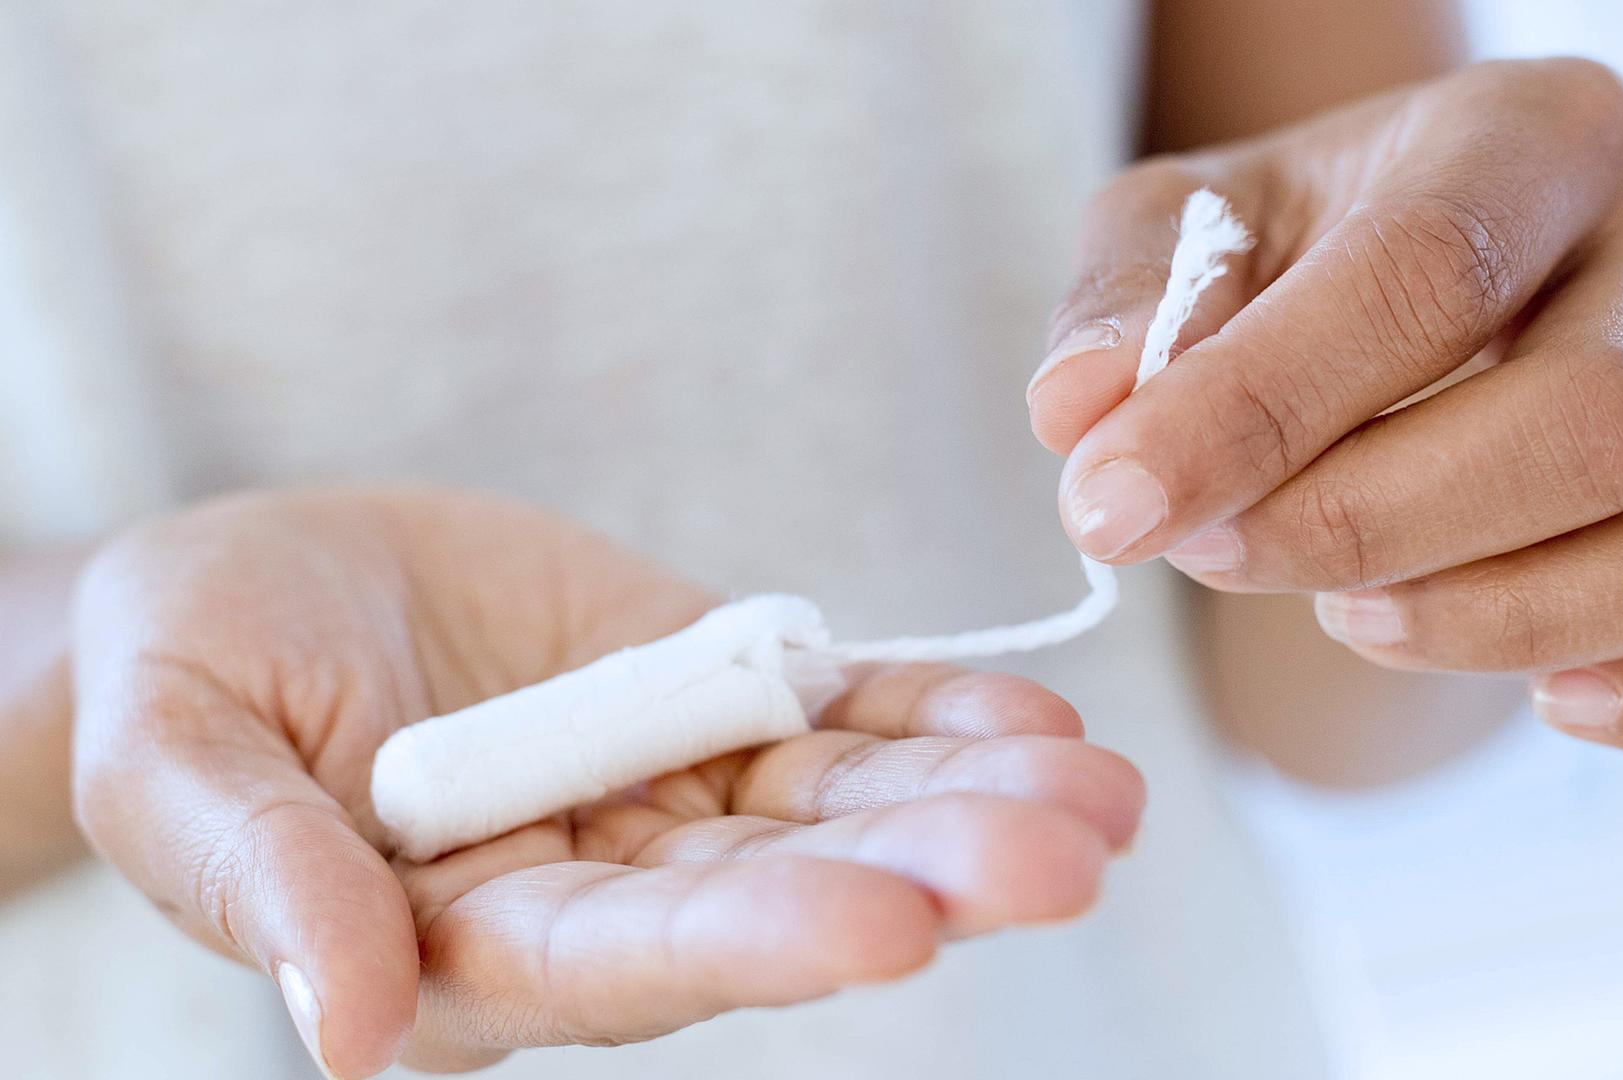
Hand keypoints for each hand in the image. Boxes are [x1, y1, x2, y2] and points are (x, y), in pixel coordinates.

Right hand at [69, 487, 1142, 1076]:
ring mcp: (664, 786)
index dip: (757, 941)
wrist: (252, 583)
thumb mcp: (179, 769)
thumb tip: (349, 1031)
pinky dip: (928, 716)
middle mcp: (596, 887)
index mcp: (468, 943)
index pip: (628, 962)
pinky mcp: (701, 692)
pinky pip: (832, 716)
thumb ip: (268, 884)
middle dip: (922, 873)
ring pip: (835, 807)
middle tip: (1068, 853)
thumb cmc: (183, 680)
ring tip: (1100, 792)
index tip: (891, 922)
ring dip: (968, 799)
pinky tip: (1031, 723)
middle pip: (774, 892)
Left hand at [1029, 58, 1622, 759]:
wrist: (1406, 313)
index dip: (1259, 409)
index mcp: (1533, 136)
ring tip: (1355, 616)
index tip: (1113, 504)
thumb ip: (1128, 304)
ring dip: (1517, 620)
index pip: (1425, 270)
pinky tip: (1548, 701)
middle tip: (1220, 555)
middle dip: (1372, 527)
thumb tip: (1085, 415)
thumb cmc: (1289, 265)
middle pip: (1589, 426)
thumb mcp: (1181, 234)